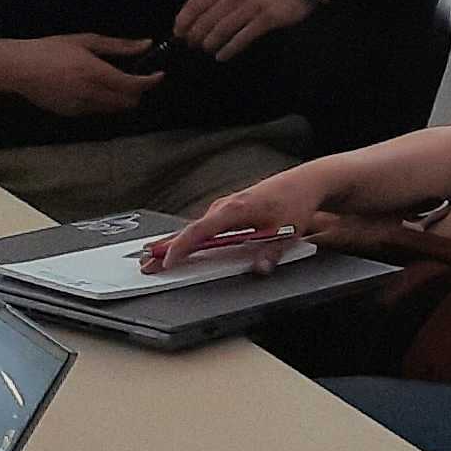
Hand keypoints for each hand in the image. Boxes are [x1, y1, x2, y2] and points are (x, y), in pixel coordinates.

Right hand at [0, 34, 162, 117]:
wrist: (17, 68)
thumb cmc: (50, 49)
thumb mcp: (85, 41)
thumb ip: (119, 46)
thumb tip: (146, 44)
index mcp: (95, 73)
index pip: (133, 85)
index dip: (150, 81)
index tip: (159, 74)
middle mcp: (90, 94)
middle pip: (128, 102)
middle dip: (137, 92)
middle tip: (136, 77)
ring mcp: (80, 106)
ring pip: (113, 108)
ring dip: (121, 98)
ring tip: (116, 82)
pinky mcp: (70, 113)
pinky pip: (96, 111)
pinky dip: (103, 102)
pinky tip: (95, 89)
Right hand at [143, 167, 336, 271]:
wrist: (304, 182)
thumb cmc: (294, 203)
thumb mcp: (288, 230)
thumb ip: (271, 252)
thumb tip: (260, 269)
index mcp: (234, 210)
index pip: (200, 231)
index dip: (181, 247)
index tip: (167, 261)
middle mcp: (224, 207)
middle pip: (189, 231)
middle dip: (166, 249)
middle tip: (146, 266)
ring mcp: (224, 208)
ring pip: (193, 229)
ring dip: (173, 244)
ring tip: (151, 259)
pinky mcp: (228, 211)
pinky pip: (202, 227)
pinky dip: (186, 238)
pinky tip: (174, 247)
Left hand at [175, 0, 318, 61]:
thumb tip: (199, 19)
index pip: (196, 3)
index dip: (184, 20)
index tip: (178, 33)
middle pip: (207, 19)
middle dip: (196, 36)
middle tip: (194, 46)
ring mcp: (253, 6)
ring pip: (222, 29)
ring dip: (211, 44)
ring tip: (208, 51)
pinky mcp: (268, 18)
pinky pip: (242, 37)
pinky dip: (230, 49)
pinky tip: (223, 55)